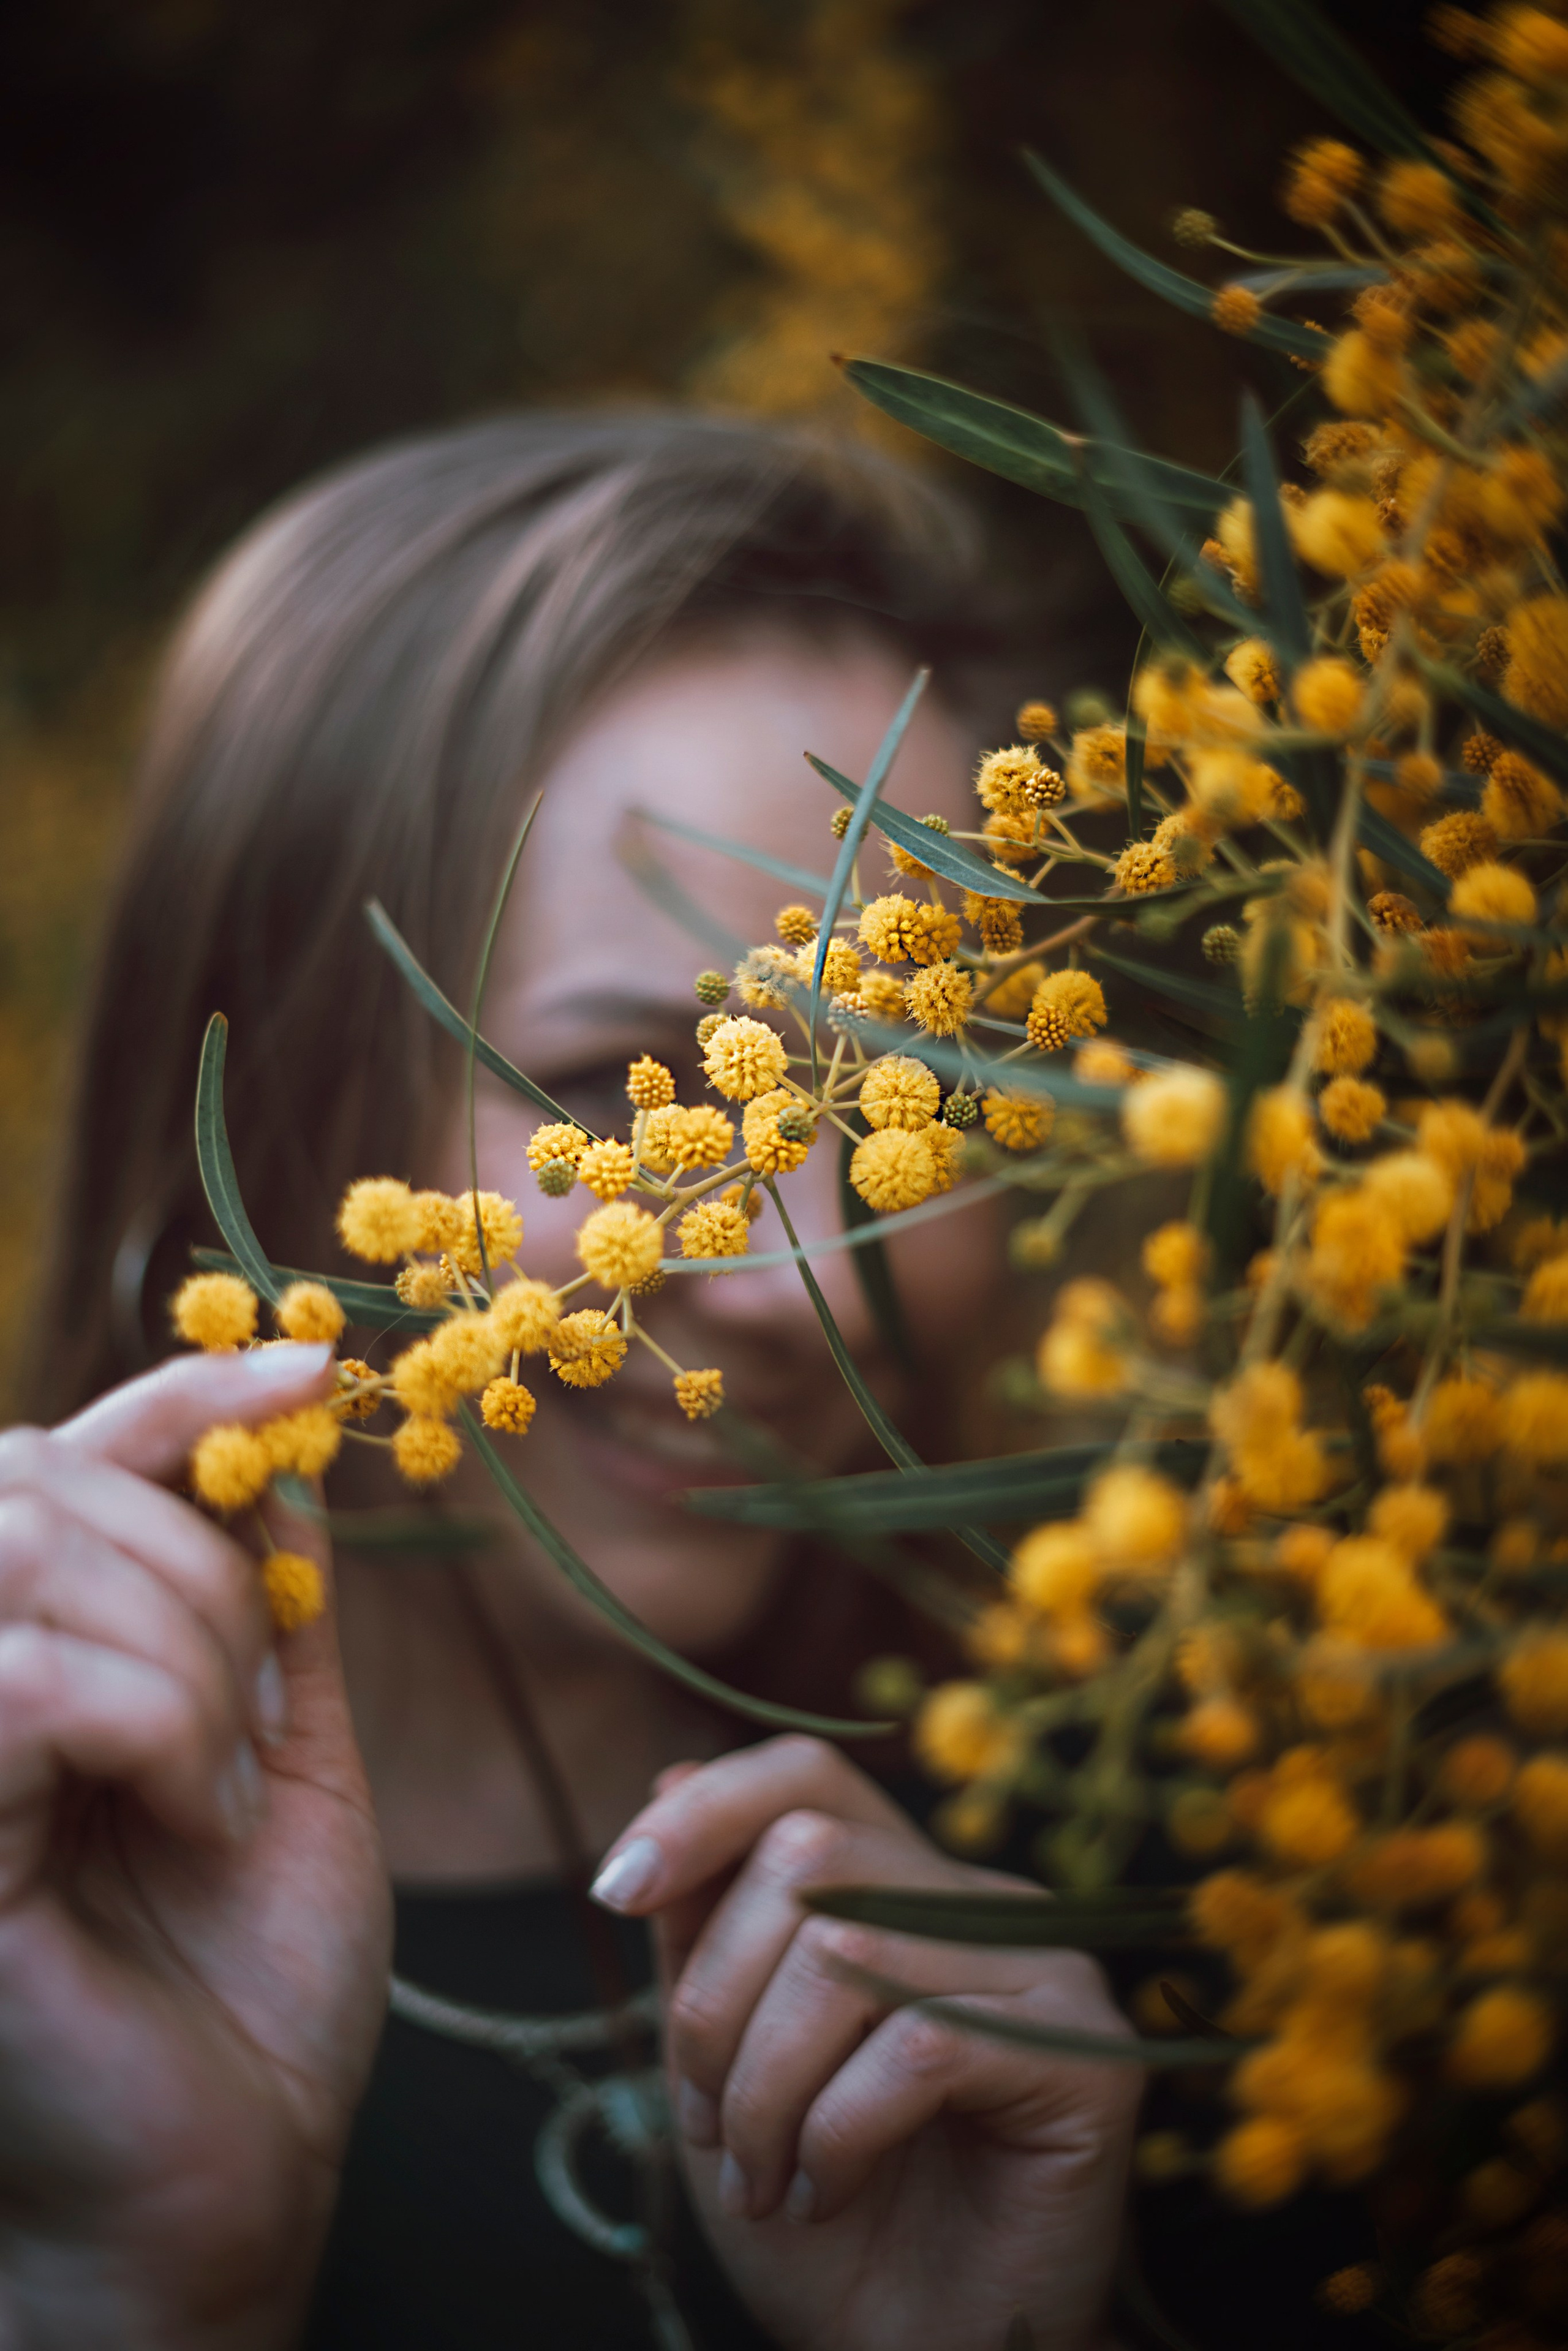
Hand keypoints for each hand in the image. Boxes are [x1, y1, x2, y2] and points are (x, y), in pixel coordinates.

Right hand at [0, 1348, 390, 2349]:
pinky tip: (197, 1814)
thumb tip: (282, 1436)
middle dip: (196, 1560)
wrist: (228, 2174)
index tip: (314, 1369)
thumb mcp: (286, 1748)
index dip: (177, 1395)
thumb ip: (267, 1599)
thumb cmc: (250, 1981)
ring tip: (231, 1773)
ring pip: (24, 1561)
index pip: (57, 1458)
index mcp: (22, 1660)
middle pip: (33, 1482)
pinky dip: (154, 1721)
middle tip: (266, 1694)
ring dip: (181, 1647)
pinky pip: (27, 1680)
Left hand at [591, 1736, 1137, 2350]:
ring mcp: (1045, 1969)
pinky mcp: (1085, 2054)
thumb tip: (670, 1773)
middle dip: (718, 2000)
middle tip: (713, 2126)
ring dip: (767, 2086)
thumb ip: (705, 1926)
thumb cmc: (820, 2216)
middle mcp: (981, 1904)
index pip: (807, 1774)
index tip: (615, 1893)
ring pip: (850, 1950)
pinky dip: (841, 2133)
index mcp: (900, 1887)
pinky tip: (829, 2193)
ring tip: (764, 2178)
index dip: (703, 1813)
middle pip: (808, 1852)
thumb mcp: (723, 2061)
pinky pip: (920, 2046)